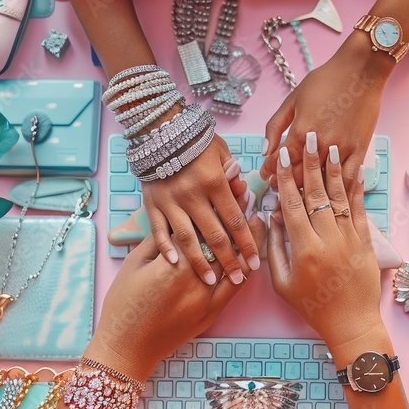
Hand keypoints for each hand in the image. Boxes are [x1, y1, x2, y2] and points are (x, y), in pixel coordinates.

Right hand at [84, 211, 266, 381]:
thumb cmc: (123, 304)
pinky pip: (234, 288)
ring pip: (235, 265)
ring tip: (257, 220)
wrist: (127, 347)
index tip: (228, 186)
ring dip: (247, 242)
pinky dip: (244, 269)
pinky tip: (250, 255)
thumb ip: (158, 240)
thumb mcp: (134, 264)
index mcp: (173, 263)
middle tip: (248, 196)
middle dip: (236, 218)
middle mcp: (195, 280)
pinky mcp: (211, 315)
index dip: (216, 205)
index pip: (201, 227)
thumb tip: (176, 219)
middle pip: (222, 242)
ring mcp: (206, 300)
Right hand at [142, 136, 260, 285]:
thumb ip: (233, 174)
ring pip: (187, 239)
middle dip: (229, 260)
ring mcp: (170, 201)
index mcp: (214, 182)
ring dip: (201, 262)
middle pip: (215, 235)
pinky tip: (176, 264)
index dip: (247, 244)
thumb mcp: (221, 151)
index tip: (256, 263)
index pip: (236, 220)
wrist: (159, 128)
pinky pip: (159, 231)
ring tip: (211, 280)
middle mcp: (193, 195)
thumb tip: (245, 192)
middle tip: (240, 278)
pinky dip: (166, 248)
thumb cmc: (195, 140)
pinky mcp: (152, 204)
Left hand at [259, 33, 388, 188]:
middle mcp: (320, 145)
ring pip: (322, 183)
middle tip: (279, 186)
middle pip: (298, 178)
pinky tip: (330, 193)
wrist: (361, 71)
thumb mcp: (292, 99)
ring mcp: (342, 150)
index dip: (269, 172)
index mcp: (301, 132)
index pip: (279, 162)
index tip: (265, 175)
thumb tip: (264, 151)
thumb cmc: (326, 81)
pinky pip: (348, 179)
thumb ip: (275, 126)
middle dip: (285, 185)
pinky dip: (337, 190)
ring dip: (308, 191)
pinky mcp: (360, 151)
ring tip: (300, 193)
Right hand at [267, 133, 382, 347]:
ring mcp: (349, 240)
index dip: (288, 179)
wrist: (350, 324)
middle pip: (317, 194)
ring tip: (332, 146)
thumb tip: (271, 217)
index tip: (283, 158)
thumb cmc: (311, 306)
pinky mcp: (366, 243)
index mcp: (304, 249)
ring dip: (334, 170)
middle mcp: (328, 240)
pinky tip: (355, 171)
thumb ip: (274, 248)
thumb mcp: (282, 282)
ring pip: (340, 198)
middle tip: (309, 138)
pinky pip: (360, 211)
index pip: (293, 205)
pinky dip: (357, 190)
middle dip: (311, 164)